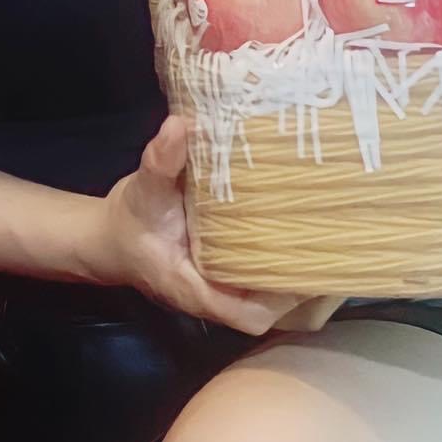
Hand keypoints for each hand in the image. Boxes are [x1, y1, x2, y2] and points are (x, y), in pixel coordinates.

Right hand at [89, 116, 317, 336]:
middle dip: (300, 289)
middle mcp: (212, 295)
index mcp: (193, 287)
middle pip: (267, 311)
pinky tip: (302, 232)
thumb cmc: (130, 219)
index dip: (277, 301)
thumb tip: (181, 125)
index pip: (245, 315)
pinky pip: (258, 279)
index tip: (302, 267)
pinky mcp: (225, 272)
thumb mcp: (141, 189)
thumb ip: (161, 162)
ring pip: (267, 298)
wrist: (111, 236)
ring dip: (295, 277)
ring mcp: (220, 288)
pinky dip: (280, 262)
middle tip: (329, 246)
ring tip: (328, 240)